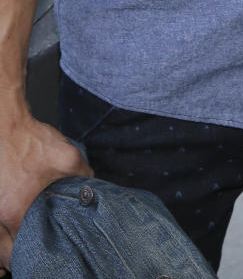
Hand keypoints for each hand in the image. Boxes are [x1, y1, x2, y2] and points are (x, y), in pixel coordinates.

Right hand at [0, 111, 90, 267]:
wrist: (8, 125)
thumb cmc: (31, 142)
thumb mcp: (67, 157)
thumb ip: (83, 176)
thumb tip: (93, 189)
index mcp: (17, 212)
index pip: (18, 251)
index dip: (32, 256)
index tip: (46, 254)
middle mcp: (1, 215)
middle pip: (7, 248)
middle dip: (20, 253)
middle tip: (37, 251)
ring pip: (0, 237)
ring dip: (12, 242)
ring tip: (27, 241)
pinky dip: (6, 228)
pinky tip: (20, 222)